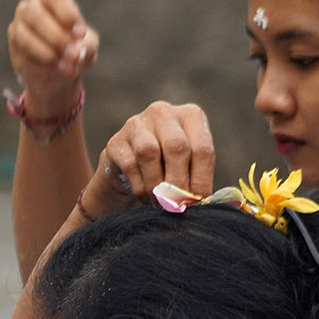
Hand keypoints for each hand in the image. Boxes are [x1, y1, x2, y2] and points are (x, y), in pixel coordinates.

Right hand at [7, 0, 99, 117]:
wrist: (58, 73)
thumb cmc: (75, 49)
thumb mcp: (88, 46)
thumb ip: (85, 47)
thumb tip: (74, 55)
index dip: (68, 15)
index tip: (80, 34)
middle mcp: (30, 7)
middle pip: (37, 17)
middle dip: (56, 38)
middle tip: (73, 54)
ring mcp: (18, 26)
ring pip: (26, 38)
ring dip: (48, 55)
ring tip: (67, 68)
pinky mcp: (14, 48)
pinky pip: (24, 57)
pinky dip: (42, 66)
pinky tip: (56, 70)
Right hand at [81, 101, 214, 219]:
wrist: (129, 172)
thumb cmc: (167, 170)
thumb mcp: (189, 169)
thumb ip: (198, 181)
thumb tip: (202, 202)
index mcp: (190, 116)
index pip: (202, 148)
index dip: (201, 179)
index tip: (198, 202)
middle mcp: (164, 113)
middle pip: (176, 147)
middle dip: (178, 183)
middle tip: (178, 205)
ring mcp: (137, 123)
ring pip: (149, 153)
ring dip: (157, 186)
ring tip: (160, 203)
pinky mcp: (116, 141)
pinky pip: (130, 165)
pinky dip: (140, 187)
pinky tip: (144, 197)